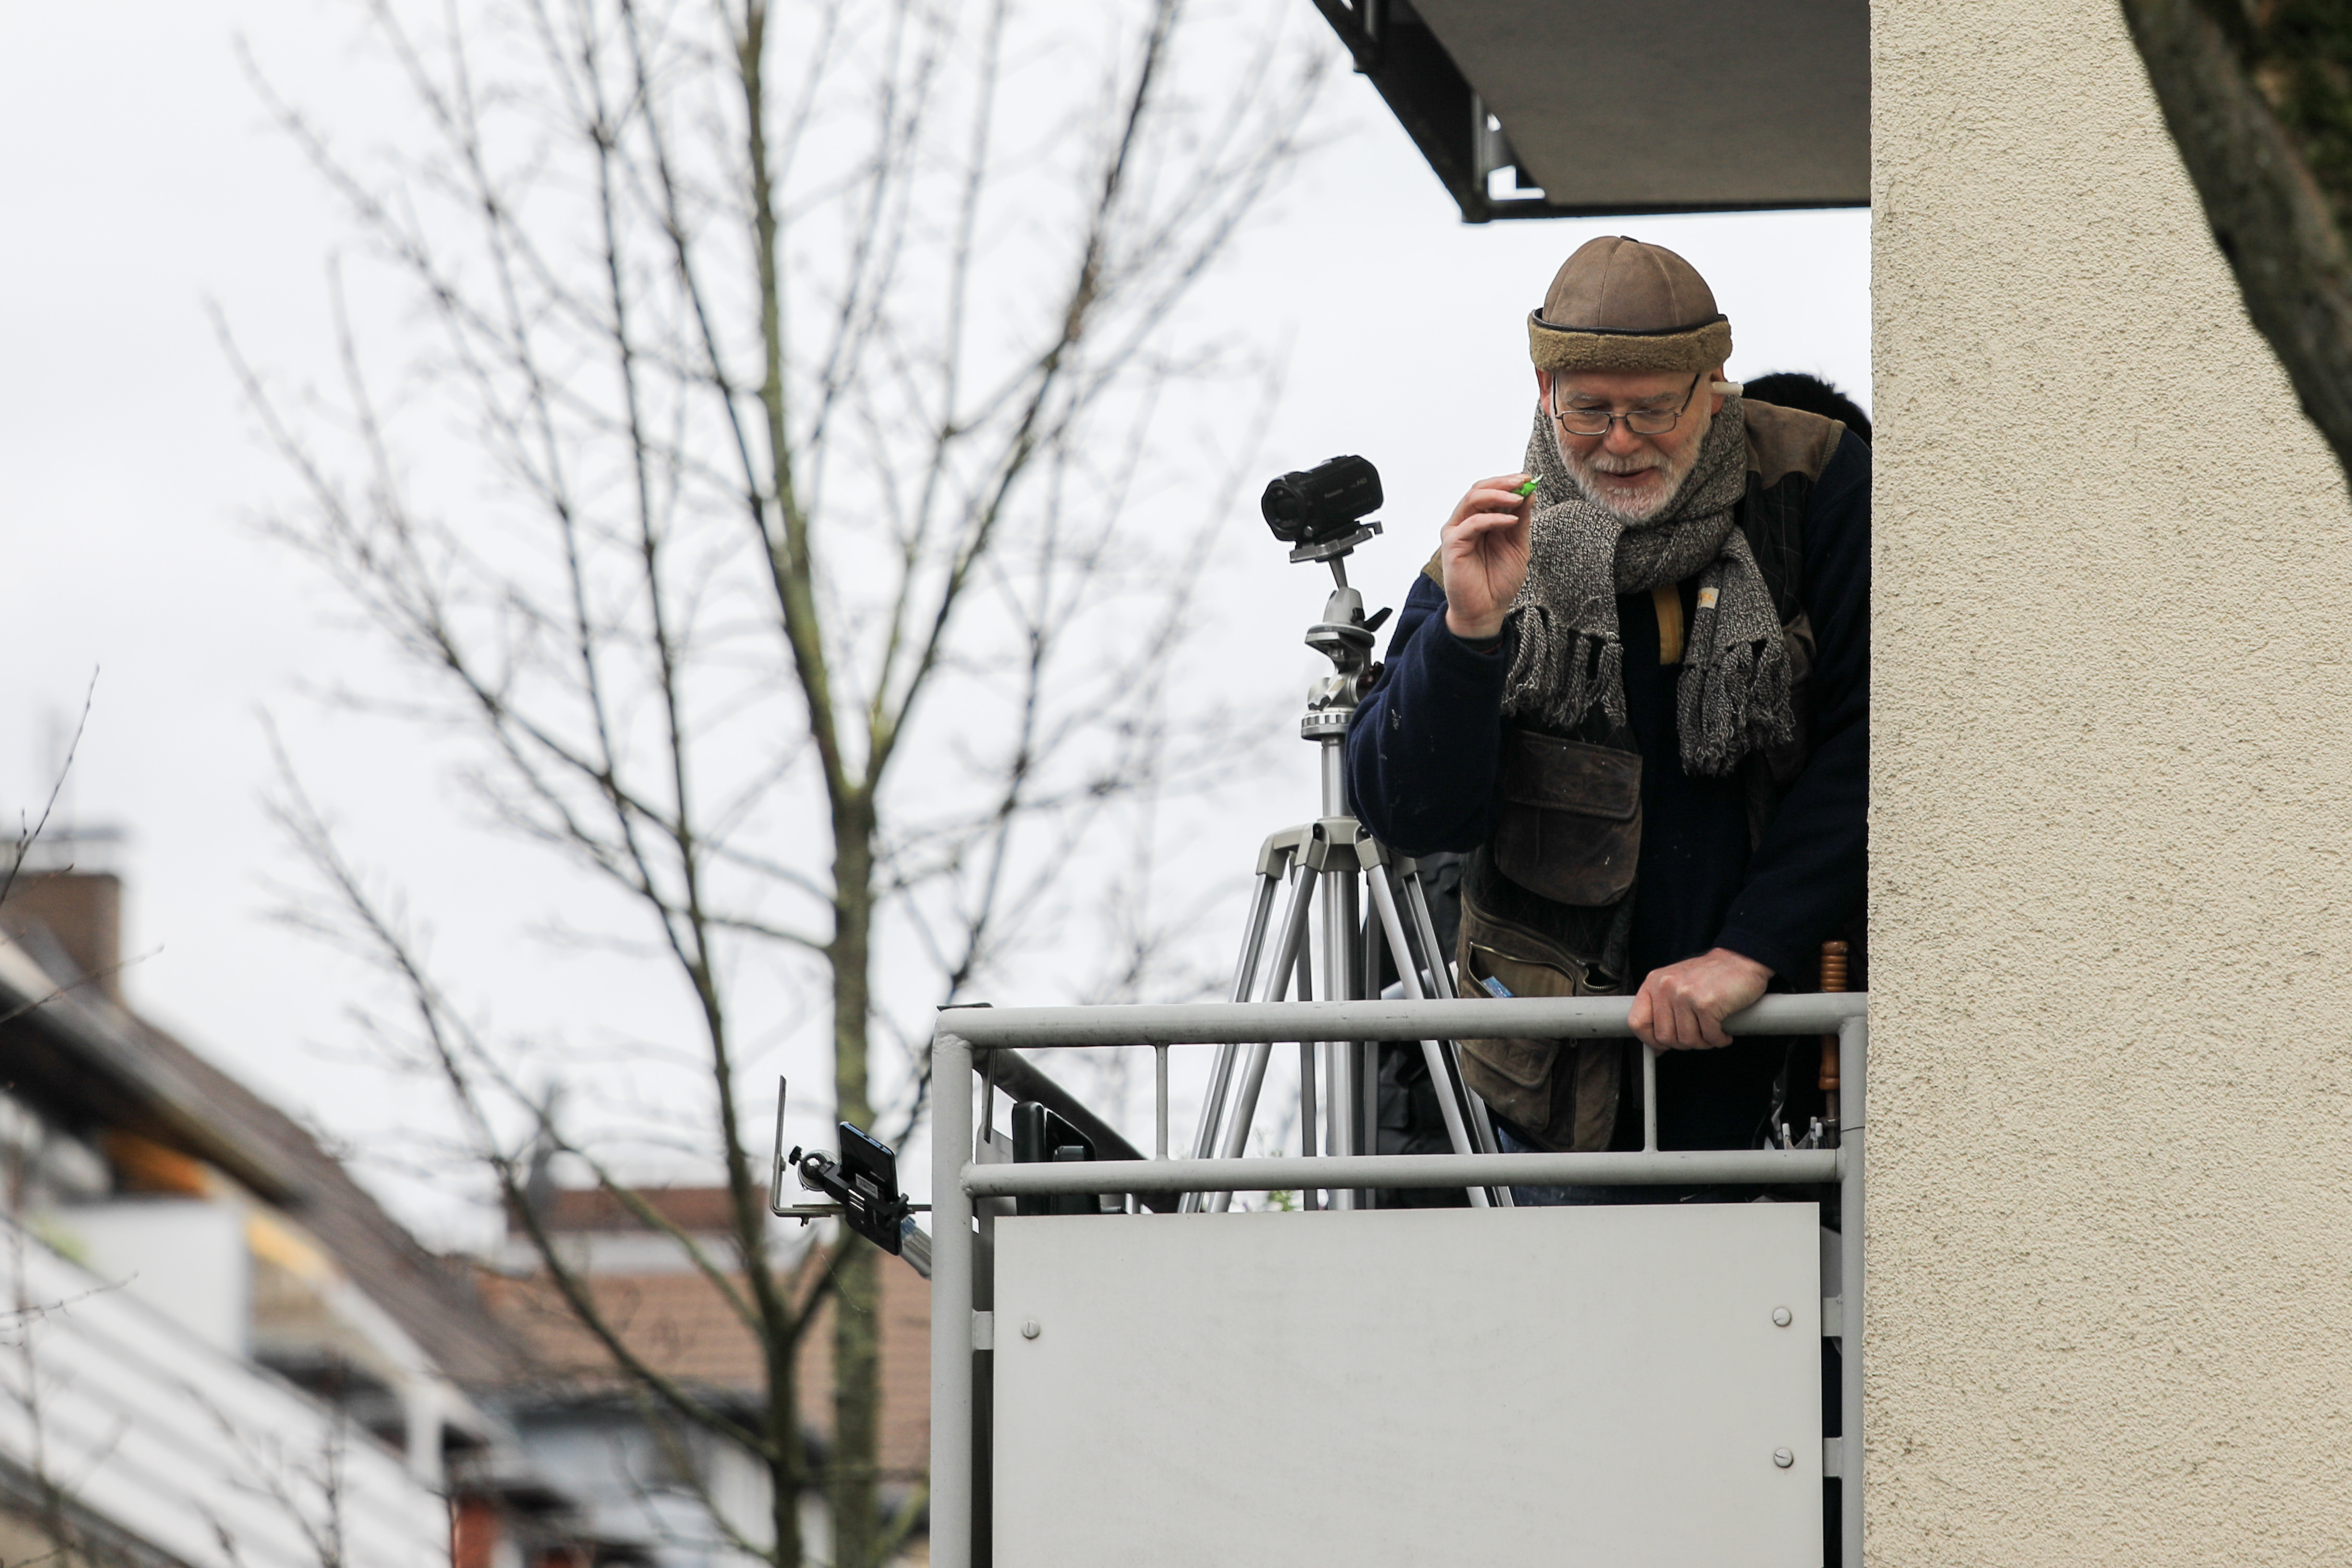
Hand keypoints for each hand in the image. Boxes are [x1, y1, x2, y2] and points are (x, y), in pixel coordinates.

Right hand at [1439, 474, 1535, 639]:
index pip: (1491, 492)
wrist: (1486, 610)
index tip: (1529, 479)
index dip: (1509, 482)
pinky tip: (1511, 521)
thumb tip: (1529, 493)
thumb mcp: (1518, 545)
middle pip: (1479, 489)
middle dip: (1503, 482)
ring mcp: (1457, 532)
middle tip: (1523, 481)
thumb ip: (1521, 520)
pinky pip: (1472, 523)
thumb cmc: (1499, 581)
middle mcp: (1466, 522)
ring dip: (1498, 494)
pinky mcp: (1452, 545)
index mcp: (1481, 521)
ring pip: (1472, 499)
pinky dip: (1493, 518)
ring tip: (1518, 497)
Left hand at [1627, 948, 1772, 1049]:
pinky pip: (1709, 1037)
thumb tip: (1655, 1048)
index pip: (1637, 1022)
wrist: (1741, 960)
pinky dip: (1719, 1040)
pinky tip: (1724, 1033)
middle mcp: (1666, 987)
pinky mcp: (1706, 1003)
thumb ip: (1662, 1011)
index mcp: (1654, 983)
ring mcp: (1685, 994)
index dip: (1650, 1040)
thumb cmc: (1710, 977)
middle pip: (1664, 1036)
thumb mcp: (1676, 985)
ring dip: (1703, 1043)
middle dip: (1683, 1043)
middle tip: (1698, 1036)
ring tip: (1712, 1032)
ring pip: (1687, 1040)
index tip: (1664, 1045)